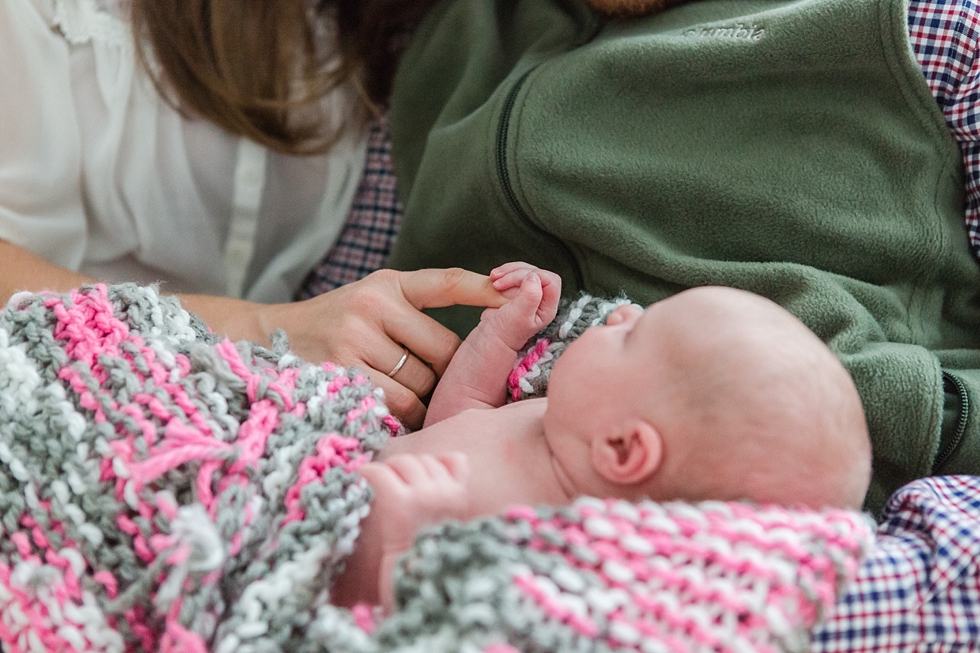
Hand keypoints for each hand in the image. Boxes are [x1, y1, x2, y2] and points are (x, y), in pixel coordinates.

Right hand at [245, 269, 504, 428]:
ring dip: (421, 399)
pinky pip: (395, 406)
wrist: (268, 339)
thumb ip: (420, 309)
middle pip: (444, 353)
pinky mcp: (340, 374)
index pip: (446, 282)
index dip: (485, 290)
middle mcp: (372, 305)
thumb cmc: (338, 324)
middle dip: (443, 374)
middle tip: (428, 381)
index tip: (518, 293)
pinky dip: (400, 415)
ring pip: (422, 385)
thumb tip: (490, 321)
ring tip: (400, 394)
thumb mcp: (375, 299)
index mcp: (387, 284)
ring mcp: (354, 339)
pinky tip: (387, 409)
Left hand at [358, 453, 469, 612]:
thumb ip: (451, 490)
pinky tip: (359, 482)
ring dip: (386, 473)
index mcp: (462, 498)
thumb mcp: (450, 522)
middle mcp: (446, 493)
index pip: (454, 460)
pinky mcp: (400, 503)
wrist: (414, 591)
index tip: (415, 483)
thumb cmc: (426, 559)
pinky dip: (366, 475)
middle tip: (390, 490)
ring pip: (401, 463)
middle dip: (404, 472)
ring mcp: (424, 496)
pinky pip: (379, 473)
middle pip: (422, 461)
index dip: (431, 470)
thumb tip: (451, 455)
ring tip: (376, 491)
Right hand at [483, 262, 561, 349]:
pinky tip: (494, 278)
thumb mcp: (519, 317)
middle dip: (516, 274)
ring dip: (508, 272)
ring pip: (525, 269)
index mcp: (547, 307)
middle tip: (499, 284)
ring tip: (494, 280)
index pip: (551, 281)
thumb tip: (534, 276)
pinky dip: (504, 272)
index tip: (516, 283)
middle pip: (536, 272)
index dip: (534, 276)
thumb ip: (530, 297)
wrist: (491, 336)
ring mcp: (529, 292)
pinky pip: (515, 272)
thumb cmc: (506, 332)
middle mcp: (541, 298)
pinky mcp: (518, 288)